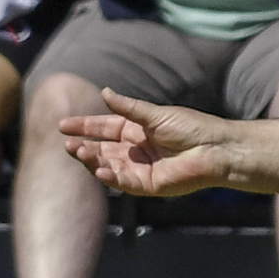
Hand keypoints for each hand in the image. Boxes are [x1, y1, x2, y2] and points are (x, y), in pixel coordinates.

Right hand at [58, 87, 244, 198]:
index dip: (84, 127)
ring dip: (91, 160)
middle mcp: (135, 150)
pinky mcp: (147, 184)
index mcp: (137, 131)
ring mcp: (139, 168)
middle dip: (83, 146)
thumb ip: (128, 108)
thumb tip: (104, 93)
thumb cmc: (192, 128)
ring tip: (76, 151)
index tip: (63, 125)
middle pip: (101, 148)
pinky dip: (108, 176)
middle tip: (67, 143)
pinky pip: (122, 182)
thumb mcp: (155, 114)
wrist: (215, 149)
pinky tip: (98, 169)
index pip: (104, 128)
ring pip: (107, 165)